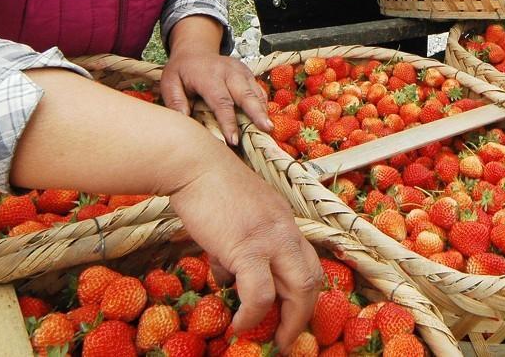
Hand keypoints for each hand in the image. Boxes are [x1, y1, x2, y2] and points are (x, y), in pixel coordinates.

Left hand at [161, 51, 271, 144]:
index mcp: (208, 75)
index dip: (228, 122)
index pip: (221, 101)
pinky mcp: (247, 73)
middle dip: (257, 113)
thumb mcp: (169, 82)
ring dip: (263, 110)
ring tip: (270, 128)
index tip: (233, 140)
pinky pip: (258, 89)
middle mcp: (228, 71)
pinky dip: (263, 104)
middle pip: (245, 94)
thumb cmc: (181, 70)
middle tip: (267, 129)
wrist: (195, 49)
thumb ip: (175, 100)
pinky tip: (265, 118)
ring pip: (255, 92)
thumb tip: (183, 119)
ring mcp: (240, 71)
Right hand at [168, 152, 323, 351]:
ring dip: (288, 322)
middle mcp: (287, 230)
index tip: (291, 315)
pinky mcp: (248, 247)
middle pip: (313, 279)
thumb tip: (229, 277)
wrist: (192, 164)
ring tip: (271, 340)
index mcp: (285, 221)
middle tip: (286, 338)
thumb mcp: (234, 218)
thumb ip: (238, 246)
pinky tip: (238, 325)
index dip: (303, 293)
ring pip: (298, 289)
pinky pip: (260, 294)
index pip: (309, 261)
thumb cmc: (206, 187)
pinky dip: (252, 315)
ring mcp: (271, 238)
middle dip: (303, 316)